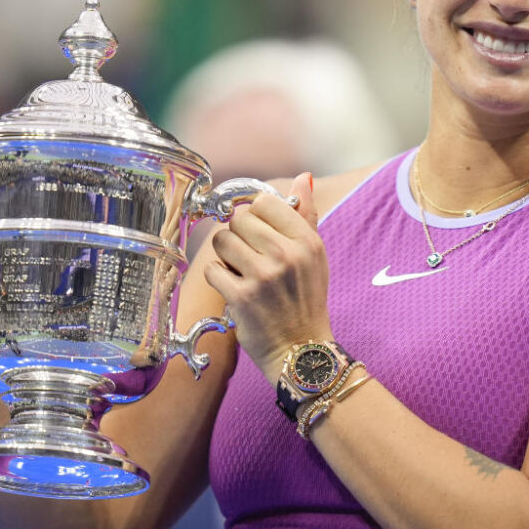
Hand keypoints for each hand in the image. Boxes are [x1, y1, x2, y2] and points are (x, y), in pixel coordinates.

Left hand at [204, 173, 330, 384]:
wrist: (302, 351)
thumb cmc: (306, 300)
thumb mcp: (316, 256)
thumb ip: (307, 214)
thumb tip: (304, 177)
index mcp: (306, 240)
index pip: (264, 201)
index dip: (254, 215)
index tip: (258, 233)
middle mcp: (286, 254)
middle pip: (238, 219)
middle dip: (238, 236)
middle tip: (249, 257)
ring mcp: (263, 276)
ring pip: (221, 241)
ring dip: (225, 255)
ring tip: (241, 271)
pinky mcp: (241, 297)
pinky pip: (212, 269)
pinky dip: (218, 278)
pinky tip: (233, 288)